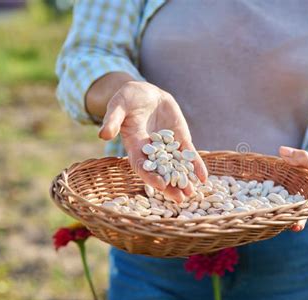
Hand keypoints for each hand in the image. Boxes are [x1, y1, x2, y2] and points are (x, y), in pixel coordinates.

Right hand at [98, 81, 207, 201]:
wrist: (146, 93)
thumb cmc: (128, 99)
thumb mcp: (118, 106)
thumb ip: (112, 120)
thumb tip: (103, 135)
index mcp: (134, 146)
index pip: (142, 166)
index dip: (150, 176)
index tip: (160, 185)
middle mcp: (152, 151)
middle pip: (160, 172)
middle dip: (169, 186)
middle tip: (179, 199)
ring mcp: (168, 147)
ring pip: (176, 167)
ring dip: (184, 181)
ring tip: (191, 194)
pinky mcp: (180, 140)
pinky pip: (189, 154)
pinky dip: (196, 165)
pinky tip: (204, 177)